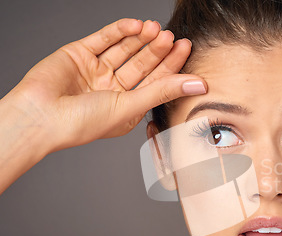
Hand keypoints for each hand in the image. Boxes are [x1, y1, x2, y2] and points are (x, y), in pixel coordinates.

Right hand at [3, 18, 205, 151]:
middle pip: (142, 64)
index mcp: (127, 106)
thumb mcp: (130, 107)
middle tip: (170, 36)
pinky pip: (104, 38)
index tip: (185, 47)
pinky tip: (136, 25)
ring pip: (125, 49)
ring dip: (141, 38)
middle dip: (157, 49)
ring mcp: (96, 71)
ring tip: (155, 28)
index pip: (156, 82)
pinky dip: (120, 30)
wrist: (39, 116)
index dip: (171, 65)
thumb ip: (164, 92)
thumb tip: (200, 84)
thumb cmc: (82, 122)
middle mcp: (113, 88)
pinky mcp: (79, 54)